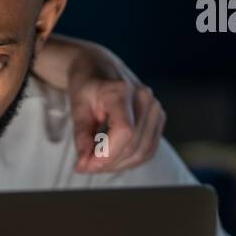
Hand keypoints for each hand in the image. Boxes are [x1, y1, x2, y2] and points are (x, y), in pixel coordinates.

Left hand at [67, 54, 165, 172]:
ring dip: (118, 165)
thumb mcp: (76, 106)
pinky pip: (148, 149)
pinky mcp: (158, 119)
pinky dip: (130, 160)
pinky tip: (112, 159)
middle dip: (107, 163)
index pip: (124, 131)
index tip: (85, 164)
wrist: (99, 69)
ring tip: (96, 163)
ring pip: (143, 151)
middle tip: (84, 167)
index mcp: (121, 91)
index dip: (106, 154)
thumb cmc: (86, 85)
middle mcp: (144, 98)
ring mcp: (155, 108)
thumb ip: (81, 135)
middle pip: (133, 145)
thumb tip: (84, 163)